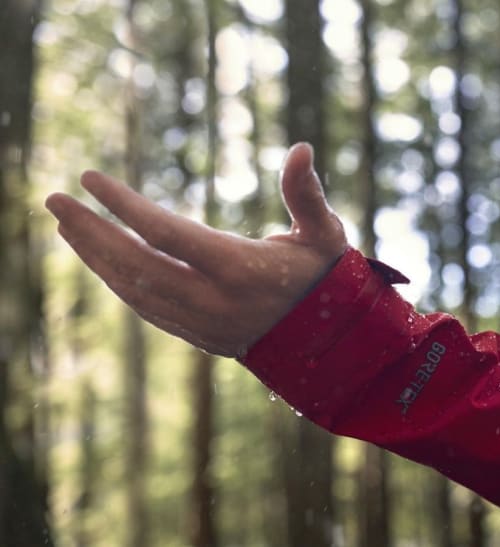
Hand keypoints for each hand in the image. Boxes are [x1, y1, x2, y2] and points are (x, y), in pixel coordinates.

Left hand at [46, 143, 347, 357]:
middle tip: (55, 201)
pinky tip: (101, 259)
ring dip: (96, 257)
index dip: (124, 205)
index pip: (165, 234)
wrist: (332, 342)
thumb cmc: (326, 277)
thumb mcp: (324, 234)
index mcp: (240, 270)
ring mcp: (202, 324)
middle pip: (135, 265)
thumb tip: (302, 148)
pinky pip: (146, 308)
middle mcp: (213, 301)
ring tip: (67, 226)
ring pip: (133, 290)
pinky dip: (118, 281)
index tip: (91, 178)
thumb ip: (306, 193)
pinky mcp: (198, 336)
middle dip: (91, 232)